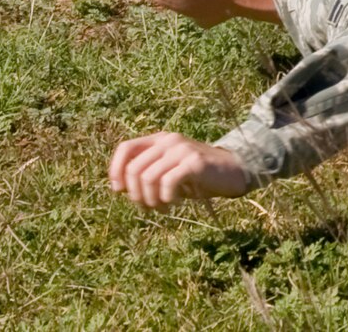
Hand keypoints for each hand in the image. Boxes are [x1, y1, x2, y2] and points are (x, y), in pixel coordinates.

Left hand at [108, 132, 251, 209]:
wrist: (232, 172)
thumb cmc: (195, 176)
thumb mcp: (167, 172)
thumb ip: (145, 174)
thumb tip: (118, 187)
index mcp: (159, 140)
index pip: (125, 149)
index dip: (116, 171)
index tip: (121, 191)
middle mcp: (168, 140)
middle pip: (133, 169)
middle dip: (135, 195)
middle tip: (148, 206)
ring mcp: (182, 149)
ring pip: (147, 178)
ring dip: (151, 200)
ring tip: (163, 207)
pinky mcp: (194, 162)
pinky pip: (167, 182)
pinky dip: (167, 198)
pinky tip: (176, 202)